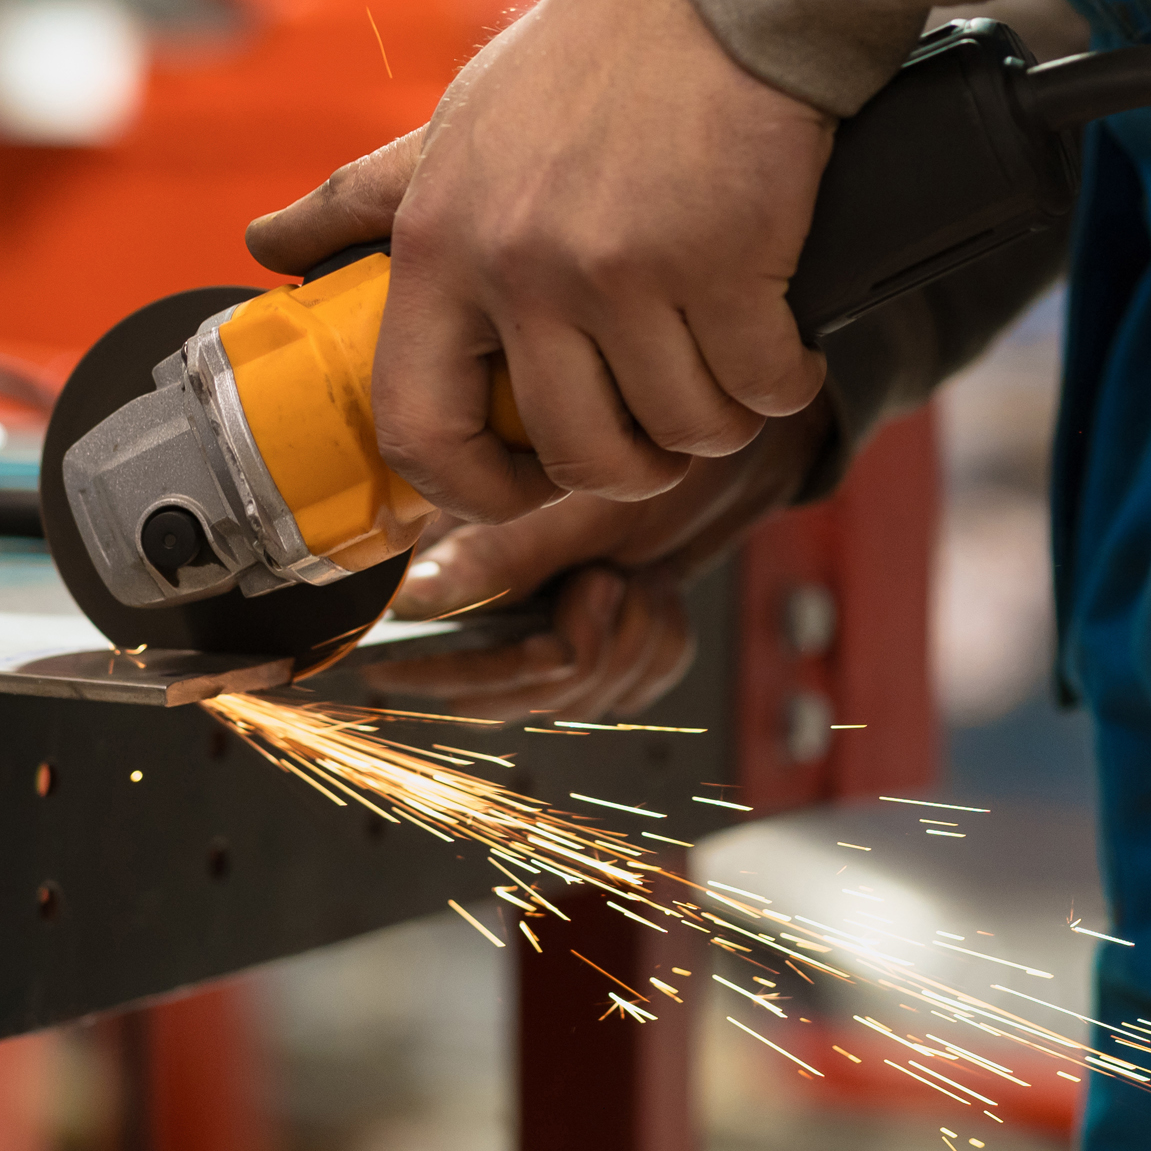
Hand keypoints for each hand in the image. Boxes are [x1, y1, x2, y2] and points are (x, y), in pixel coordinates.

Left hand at [247, 0, 832, 523]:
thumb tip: (267, 248)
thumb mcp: (455, 127)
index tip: (522, 483)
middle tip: (660, 426)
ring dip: (718, 418)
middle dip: (634, 464)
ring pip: (683, 433)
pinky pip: (763, 388)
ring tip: (724, 362)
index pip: (419, 430)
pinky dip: (783, 376)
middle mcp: (520, 268)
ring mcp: (622, 271)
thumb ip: (365, 202)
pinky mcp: (726, 263)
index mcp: (440, 248)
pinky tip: (778, 334)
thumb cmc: (592, 56)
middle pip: (579, 455)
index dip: (475, 490)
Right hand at [361, 402, 828, 719]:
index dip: (483, 672)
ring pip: (574, 701)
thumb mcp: (577, 505)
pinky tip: (660, 592)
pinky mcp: (603, 649)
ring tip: (641, 574)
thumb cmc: (654, 449)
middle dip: (578, 656)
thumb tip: (412, 596)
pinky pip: (629, 693)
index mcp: (460, 559)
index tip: (552, 645)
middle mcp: (492, 602)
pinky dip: (660, 649)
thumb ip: (495, 558)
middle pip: (504, 700)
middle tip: (610, 580)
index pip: (431, 661)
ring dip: (629, 646)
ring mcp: (548, 629)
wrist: (738, 453)